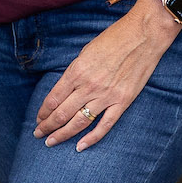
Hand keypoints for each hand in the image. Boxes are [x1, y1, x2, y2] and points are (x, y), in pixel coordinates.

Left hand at [34, 0, 181, 149]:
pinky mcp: (122, 101)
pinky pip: (104, 125)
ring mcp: (106, 96)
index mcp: (77, 71)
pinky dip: (91, 138)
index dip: (43, 112)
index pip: (53, 98)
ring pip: (79, 122)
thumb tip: (64, 90)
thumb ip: (75, 73)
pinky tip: (79, 147)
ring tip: (51, 142)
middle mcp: (89, 86)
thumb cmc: (114, 38)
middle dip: (47, 126)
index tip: (38, 119)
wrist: (144, 35)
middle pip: (62, 113)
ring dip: (62, 135)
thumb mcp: (86, 51)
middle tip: (38, 134)